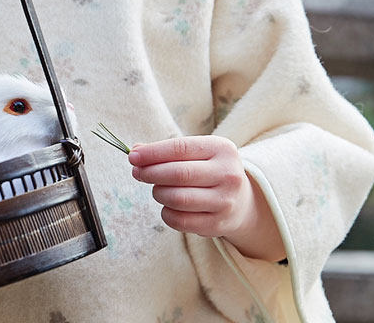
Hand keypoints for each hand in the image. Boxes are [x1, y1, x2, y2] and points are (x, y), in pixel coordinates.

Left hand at [129, 135, 284, 260]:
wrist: (241, 200)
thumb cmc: (209, 170)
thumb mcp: (196, 152)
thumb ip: (167, 151)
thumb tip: (136, 152)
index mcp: (222, 149)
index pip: (180, 148)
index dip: (152, 153)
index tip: (133, 156)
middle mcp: (228, 175)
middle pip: (178, 174)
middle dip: (151, 173)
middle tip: (137, 172)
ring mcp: (225, 202)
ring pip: (178, 199)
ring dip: (158, 193)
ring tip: (156, 189)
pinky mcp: (218, 225)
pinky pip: (181, 221)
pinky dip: (166, 213)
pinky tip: (166, 206)